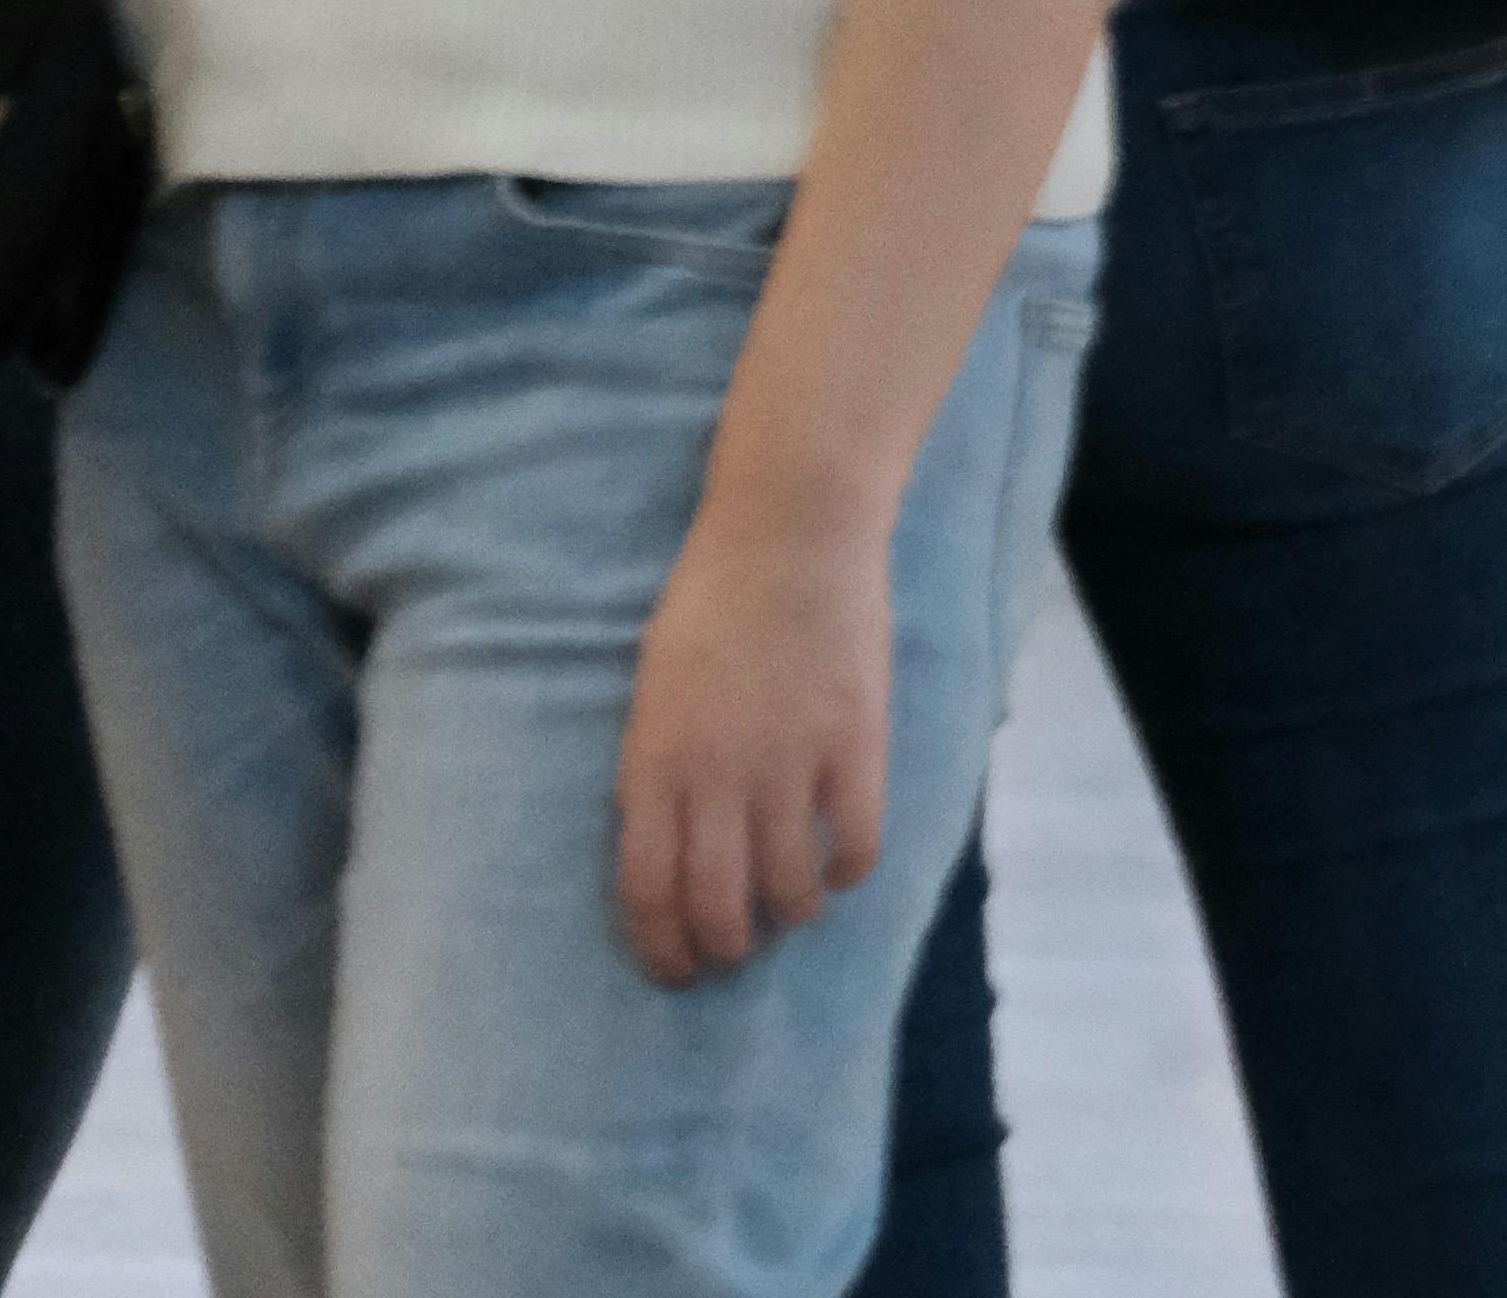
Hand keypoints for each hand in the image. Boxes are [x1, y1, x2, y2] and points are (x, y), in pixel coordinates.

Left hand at [613, 485, 894, 985]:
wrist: (790, 538)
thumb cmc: (710, 603)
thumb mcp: (653, 693)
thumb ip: (657, 769)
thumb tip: (668, 839)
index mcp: (655, 766)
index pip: (648, 892)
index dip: (663, 947)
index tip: (677, 968)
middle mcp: (716, 780)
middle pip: (716, 905)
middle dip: (724, 948)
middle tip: (736, 954)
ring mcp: (789, 764)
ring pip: (789, 886)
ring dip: (790, 914)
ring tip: (795, 911)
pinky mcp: (855, 743)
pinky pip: (858, 839)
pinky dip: (851, 870)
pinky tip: (846, 868)